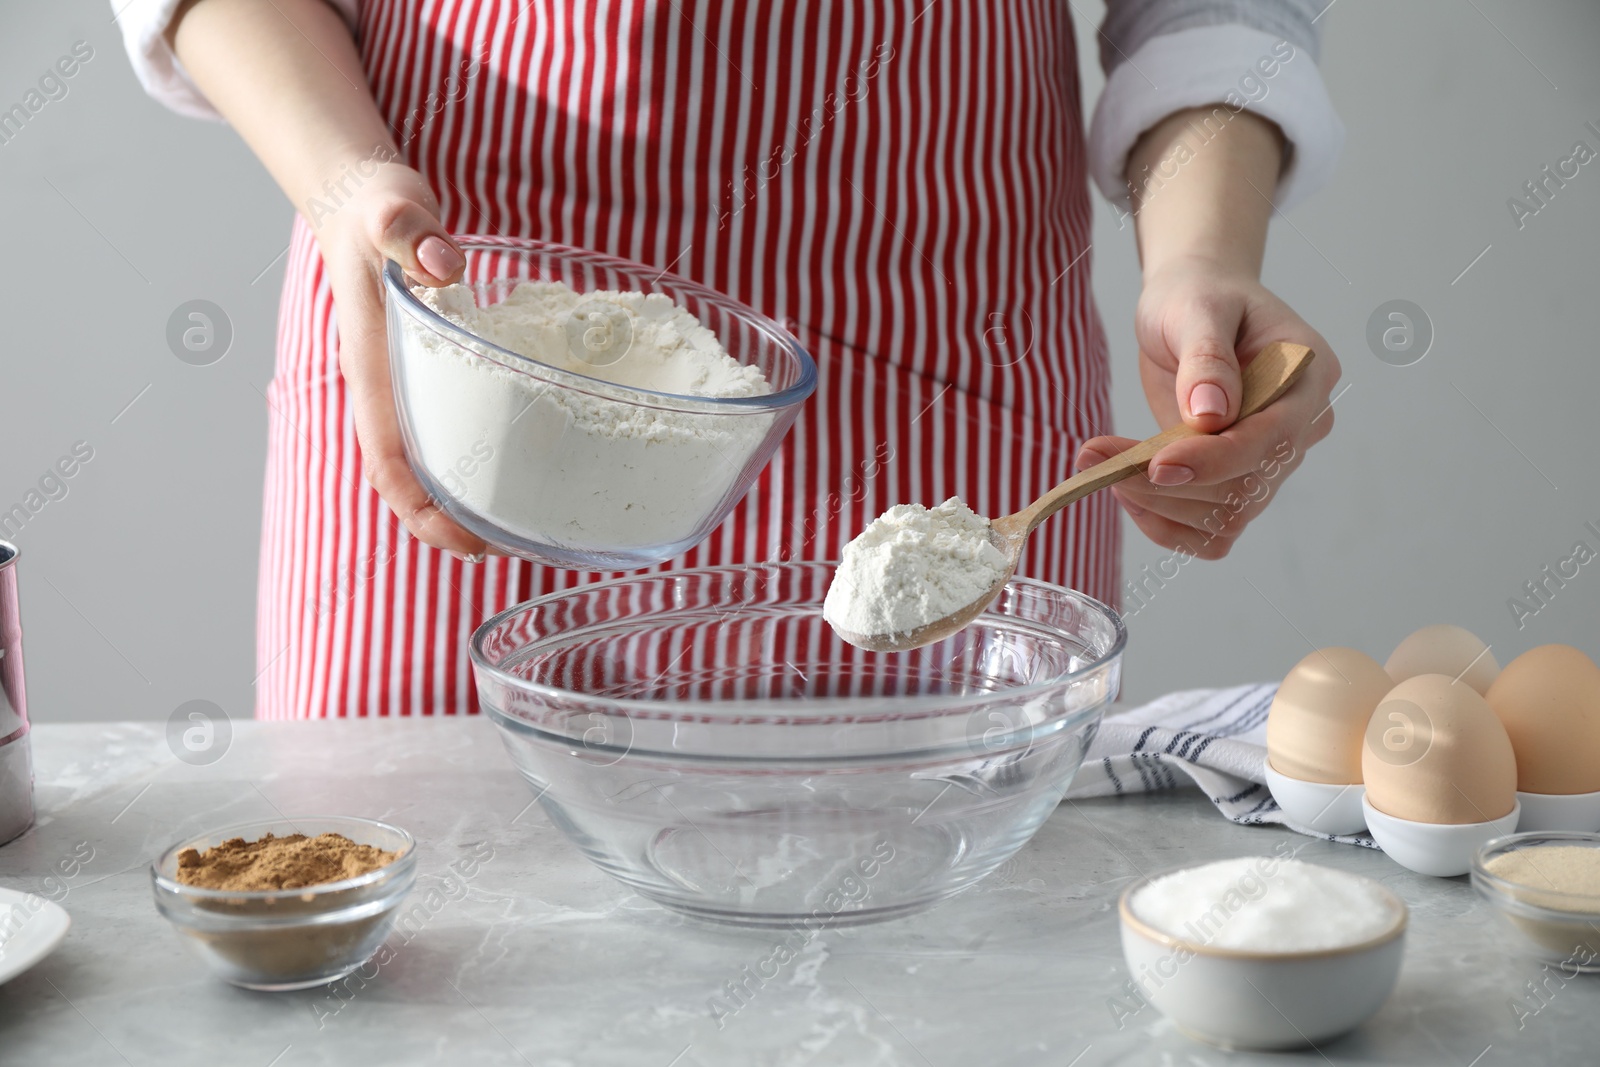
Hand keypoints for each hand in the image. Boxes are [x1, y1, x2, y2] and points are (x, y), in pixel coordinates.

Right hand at [313, 160, 488, 558]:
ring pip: (432, 462)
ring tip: (528, 526)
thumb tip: (441, 262)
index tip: (465, 542)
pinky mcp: (434, 375)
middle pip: (413, 480)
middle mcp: (389, 390)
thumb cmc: (373, 211)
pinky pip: (452, 431)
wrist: (361, 201)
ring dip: (471, 500)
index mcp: (373, 368)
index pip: (387, 460)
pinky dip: (481, 461)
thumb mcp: (388, 209)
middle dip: (455, 524)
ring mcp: (409, 387)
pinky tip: (527, 467)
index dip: (422, 510)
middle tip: (517, 548)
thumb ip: (407, 228)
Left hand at [1077, 256, 1339, 558]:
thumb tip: (1210, 415)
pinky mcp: (1236, 482)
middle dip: (1166, 483)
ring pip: (1224, 517)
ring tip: (1097, 462)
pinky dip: (1163, 523)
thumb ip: (1206, 358)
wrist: (1192, 307)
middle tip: (1096, 457)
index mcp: (1308, 377)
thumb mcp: (1197, 309)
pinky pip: (1210, 533)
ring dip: (1155, 503)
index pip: (1272, 438)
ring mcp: (1269, 461)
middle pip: (1245, 487)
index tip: (1156, 466)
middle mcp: (1300, 427)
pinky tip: (1124, 490)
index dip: (1216, 460)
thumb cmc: (1198, 297)